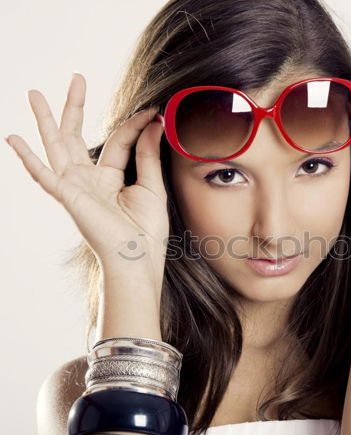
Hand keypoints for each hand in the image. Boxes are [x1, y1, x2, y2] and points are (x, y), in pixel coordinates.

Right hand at [5, 73, 168, 280]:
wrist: (138, 259)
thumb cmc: (147, 231)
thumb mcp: (151, 186)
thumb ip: (148, 154)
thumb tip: (154, 122)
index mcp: (111, 179)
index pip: (119, 141)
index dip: (135, 124)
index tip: (153, 110)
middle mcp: (90, 180)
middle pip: (78, 136)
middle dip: (76, 108)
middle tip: (77, 78)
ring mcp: (76, 188)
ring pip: (57, 147)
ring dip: (46, 120)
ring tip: (34, 94)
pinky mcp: (68, 197)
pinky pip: (44, 176)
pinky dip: (28, 158)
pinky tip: (14, 139)